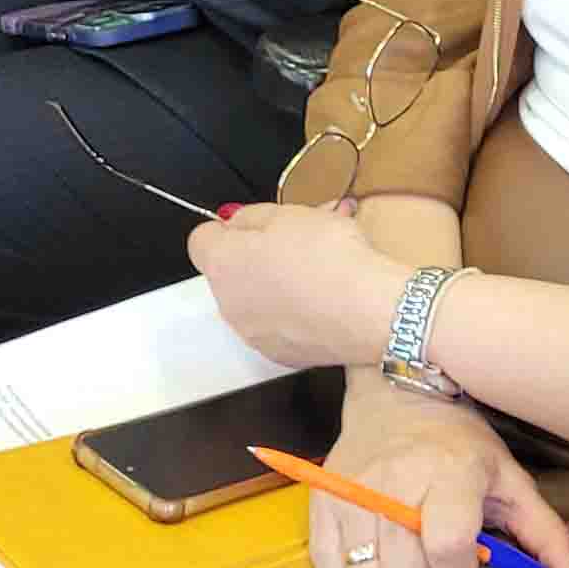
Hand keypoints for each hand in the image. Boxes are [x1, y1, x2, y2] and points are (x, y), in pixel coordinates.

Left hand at [187, 202, 399, 369]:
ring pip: (256, 299)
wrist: (367, 311)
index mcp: (222, 263)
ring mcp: (252, 333)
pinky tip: (325, 302)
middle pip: (231, 271)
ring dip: (276, 284)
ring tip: (319, 271)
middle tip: (298, 243)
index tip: (258, 225)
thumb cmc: (328, 256)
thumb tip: (235, 222)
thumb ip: (252, 216)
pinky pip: (278, 325)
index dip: (229, 228)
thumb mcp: (290, 213)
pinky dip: (295, 313)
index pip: (201, 239)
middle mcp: (227, 303)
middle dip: (257, 256)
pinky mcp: (279, 354)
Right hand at [303, 383, 568, 567]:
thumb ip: (548, 540)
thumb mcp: (513, 482)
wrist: (398, 392)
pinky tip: (374, 552)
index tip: (466, 554)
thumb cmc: (462, 445)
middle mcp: (396, 484)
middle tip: (434, 561)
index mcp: (453, 475)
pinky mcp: (322, 503)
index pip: (448, 549)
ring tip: (403, 558)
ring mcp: (352, 495)